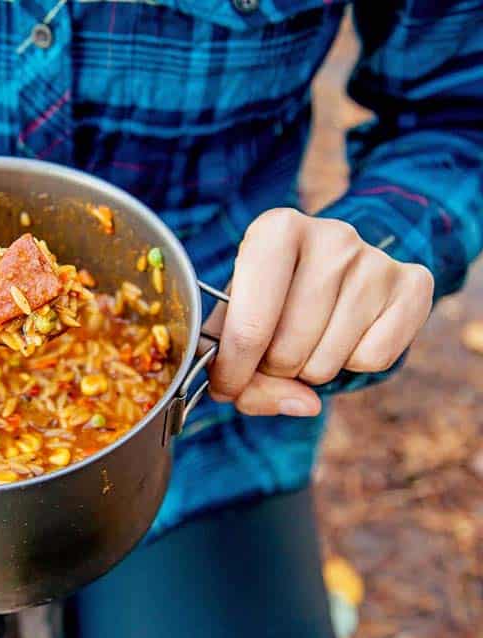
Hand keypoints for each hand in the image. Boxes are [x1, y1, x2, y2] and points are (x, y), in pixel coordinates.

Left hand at [205, 208, 433, 416]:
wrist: (336, 262)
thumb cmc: (271, 292)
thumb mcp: (237, 317)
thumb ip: (242, 368)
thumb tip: (303, 404)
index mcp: (275, 230)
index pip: (249, 326)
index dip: (233, 371)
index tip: (226, 387)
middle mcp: (331, 235)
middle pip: (288, 349)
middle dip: (272, 370)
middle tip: (272, 353)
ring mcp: (376, 259)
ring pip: (328, 361)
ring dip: (309, 370)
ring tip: (308, 340)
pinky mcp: (413, 285)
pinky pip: (372, 360)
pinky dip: (352, 364)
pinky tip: (346, 335)